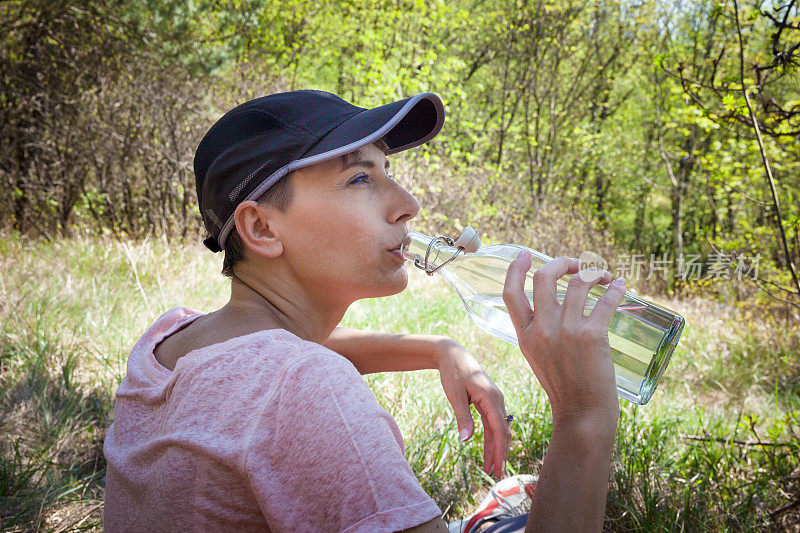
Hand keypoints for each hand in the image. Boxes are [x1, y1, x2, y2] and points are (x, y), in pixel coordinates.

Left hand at [435, 339, 510, 477]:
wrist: (452, 354)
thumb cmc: (453, 372)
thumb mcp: (455, 395)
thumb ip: (462, 417)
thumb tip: (466, 440)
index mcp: (491, 398)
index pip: (499, 430)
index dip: (499, 451)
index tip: (497, 468)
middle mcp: (497, 400)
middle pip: (502, 433)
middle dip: (500, 454)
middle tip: (496, 475)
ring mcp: (494, 401)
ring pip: (498, 430)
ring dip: (495, 448)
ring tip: (490, 468)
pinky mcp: (488, 402)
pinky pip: (492, 423)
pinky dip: (490, 438)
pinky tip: (487, 450)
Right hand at [502, 253, 625, 429]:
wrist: (582, 413)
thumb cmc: (564, 386)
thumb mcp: (538, 356)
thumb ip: (539, 331)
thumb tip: (554, 303)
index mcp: (524, 334)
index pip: (510, 293)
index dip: (516, 269)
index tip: (526, 254)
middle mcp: (542, 329)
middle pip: (544, 277)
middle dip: (562, 262)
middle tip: (576, 264)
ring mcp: (566, 331)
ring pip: (577, 283)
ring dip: (593, 272)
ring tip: (603, 276)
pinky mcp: (591, 335)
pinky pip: (605, 300)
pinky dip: (615, 288)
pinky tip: (620, 285)